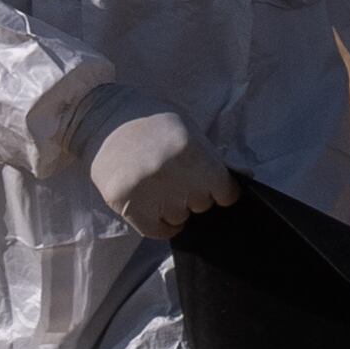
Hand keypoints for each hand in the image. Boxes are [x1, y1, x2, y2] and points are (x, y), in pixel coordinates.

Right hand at [81, 97, 235, 234]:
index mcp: (193, 153)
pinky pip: (156, 231)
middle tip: (176, 177)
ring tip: (159, 186)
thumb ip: (215, 157)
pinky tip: (157, 210)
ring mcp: (149, 192)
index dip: (220, 190)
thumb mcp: (190, 129)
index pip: (226, 192)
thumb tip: (248, 177)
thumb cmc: (151, 121)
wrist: (101, 118)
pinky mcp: (125, 204)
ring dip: (174, 208)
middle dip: (194, 194)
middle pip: (202, 205)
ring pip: (180, 218)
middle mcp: (174, 175)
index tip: (210, 184)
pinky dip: (161, 226)